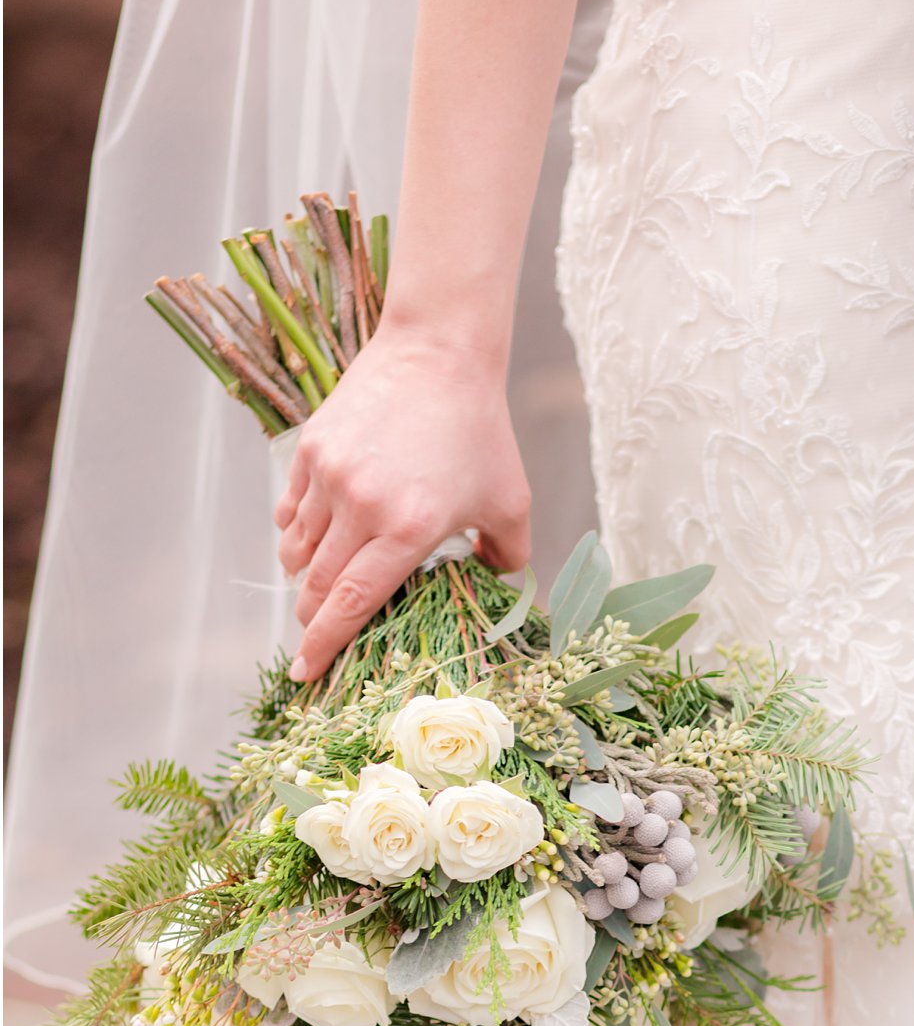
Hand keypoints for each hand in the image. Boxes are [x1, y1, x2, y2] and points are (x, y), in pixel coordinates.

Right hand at [274, 325, 529, 682]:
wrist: (439, 351)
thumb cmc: (482, 431)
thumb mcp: (512, 502)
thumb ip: (507, 558)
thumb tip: (491, 591)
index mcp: (408, 528)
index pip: (353, 603)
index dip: (325, 645)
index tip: (303, 674)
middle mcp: (361, 506)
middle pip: (317, 586)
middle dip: (313, 620)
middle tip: (316, 639)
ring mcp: (329, 476)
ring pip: (296, 551)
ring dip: (304, 579)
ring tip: (321, 586)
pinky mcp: (310, 450)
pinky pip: (289, 512)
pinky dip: (296, 535)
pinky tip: (316, 538)